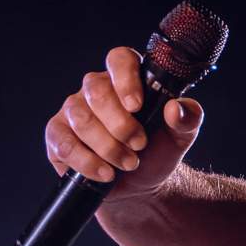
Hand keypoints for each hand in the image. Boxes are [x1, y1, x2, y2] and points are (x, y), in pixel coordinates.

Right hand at [44, 46, 205, 204]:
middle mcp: (95, 90)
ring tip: (129, 164)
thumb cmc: (157, 152)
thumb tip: (175, 109)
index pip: (119, 59)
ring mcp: (73, 111)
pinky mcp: (58, 136)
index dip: (125, 79)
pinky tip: (106, 174)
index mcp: (126, 79)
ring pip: (81, 119)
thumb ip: (187, 119)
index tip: (137, 106)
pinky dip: (87, 161)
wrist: (140, 186)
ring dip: (108, 146)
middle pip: (97, 91)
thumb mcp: (180, 137)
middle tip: (139, 145)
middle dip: (121, 124)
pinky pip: (64, 143)